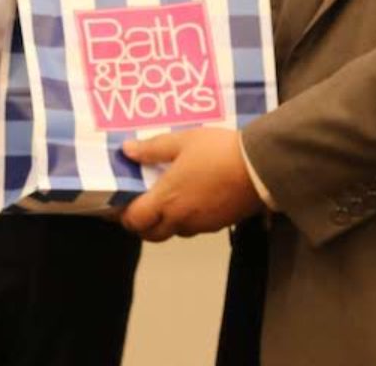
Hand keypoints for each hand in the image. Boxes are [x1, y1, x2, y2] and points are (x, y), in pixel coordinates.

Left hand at [119, 129, 262, 241]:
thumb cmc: (218, 151)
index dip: (121, 216)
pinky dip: (187, 219)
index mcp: (166, 199)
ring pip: (173, 232)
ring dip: (164, 223)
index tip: (115, 207)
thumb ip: (153, 148)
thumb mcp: (183, 141)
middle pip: (150, 234)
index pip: (134, 220)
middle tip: (139, 208)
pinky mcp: (219, 224)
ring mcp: (201, 224)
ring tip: (167, 203)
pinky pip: (195, 228)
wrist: (260, 166)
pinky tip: (193, 201)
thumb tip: (127, 150)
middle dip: (141, 225)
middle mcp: (180, 218)